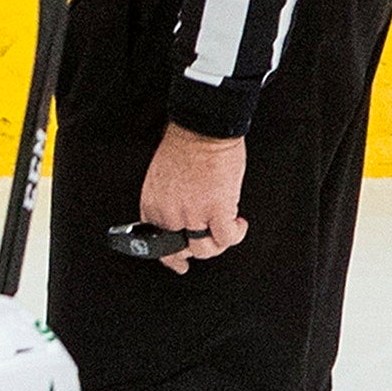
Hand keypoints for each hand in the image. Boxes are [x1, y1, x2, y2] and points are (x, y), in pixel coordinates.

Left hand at [135, 126, 249, 273]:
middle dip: (196, 251)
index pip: (156, 242)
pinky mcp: (217, 209)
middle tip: (210, 245)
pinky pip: (227, 237)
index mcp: (152, 207)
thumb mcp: (161, 179)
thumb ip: (168, 200)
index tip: (178, 261)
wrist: (201, 129)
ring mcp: (193, 215)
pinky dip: (235, 234)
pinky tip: (239, 224)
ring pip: (205, 249)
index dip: (170, 255)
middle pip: (181, 250)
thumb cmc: (185, 144)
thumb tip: (182, 214)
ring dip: (218, 244)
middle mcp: (170, 215)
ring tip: (227, 231)